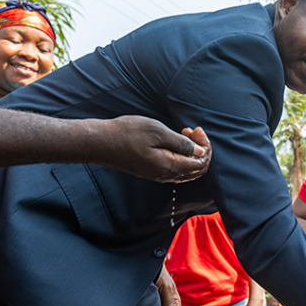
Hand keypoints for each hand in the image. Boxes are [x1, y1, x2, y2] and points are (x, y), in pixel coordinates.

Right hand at [96, 118, 210, 182]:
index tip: (197, 130)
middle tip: (193, 130)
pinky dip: (180, 155)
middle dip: (200, 149)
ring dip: (190, 151)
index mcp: (170, 167)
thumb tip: (200, 152)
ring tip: (184, 132)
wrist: (100, 142)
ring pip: (186, 169)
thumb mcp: (158, 132)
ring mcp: (158, 174)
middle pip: (196, 169)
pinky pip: (175, 168)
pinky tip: (173, 139)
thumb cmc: (127, 133)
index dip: (205, 147)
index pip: (200, 163)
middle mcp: (166, 175)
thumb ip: (181, 143)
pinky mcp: (151, 170)